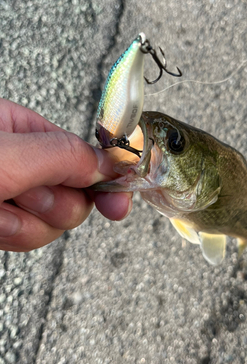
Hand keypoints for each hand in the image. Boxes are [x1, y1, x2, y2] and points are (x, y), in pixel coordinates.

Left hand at [0, 99, 131, 251]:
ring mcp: (11, 192)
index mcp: (20, 127)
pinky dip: (11, 235)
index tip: (118, 199)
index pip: (80, 152)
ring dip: (26, 223)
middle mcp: (19, 159)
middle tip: (21, 195)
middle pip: (71, 192)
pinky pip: (28, 235)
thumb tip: (108, 164)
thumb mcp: (6, 157)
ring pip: (51, 220)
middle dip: (51, 204)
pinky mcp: (2, 221)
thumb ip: (63, 156)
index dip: (102, 176)